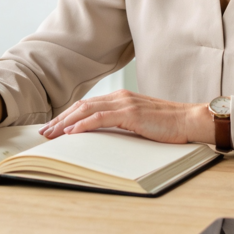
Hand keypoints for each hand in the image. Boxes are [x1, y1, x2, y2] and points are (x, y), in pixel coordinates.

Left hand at [39, 90, 213, 144]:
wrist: (190, 120)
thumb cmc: (169, 125)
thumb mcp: (140, 123)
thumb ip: (122, 124)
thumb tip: (103, 135)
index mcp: (121, 98)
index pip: (87, 105)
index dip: (67, 116)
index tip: (53, 127)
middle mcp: (120, 97)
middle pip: (81, 106)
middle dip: (60, 119)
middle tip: (44, 132)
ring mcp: (125, 104)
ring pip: (86, 110)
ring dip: (65, 122)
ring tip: (51, 134)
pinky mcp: (131, 114)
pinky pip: (100, 118)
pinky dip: (82, 125)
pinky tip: (71, 132)